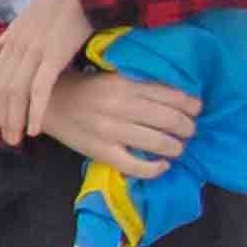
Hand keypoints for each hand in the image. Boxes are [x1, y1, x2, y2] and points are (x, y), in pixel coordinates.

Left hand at [0, 0, 98, 146]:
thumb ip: (11, 33)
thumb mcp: (29, 16)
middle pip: (2, 88)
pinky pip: (39, 90)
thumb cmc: (62, 0)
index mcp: (13, 39)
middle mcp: (17, 46)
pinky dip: (35, 111)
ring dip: (15, 119)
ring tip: (17, 139)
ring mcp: (33, 51)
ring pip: (16, 93)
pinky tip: (34, 129)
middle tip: (6, 139)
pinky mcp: (53, 55)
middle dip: (2, 116)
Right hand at [46, 66, 191, 182]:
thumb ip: (141, 84)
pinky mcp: (102, 152)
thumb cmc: (85, 89)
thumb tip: (178, 94)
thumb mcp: (114, 77)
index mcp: (126, 84)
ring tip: (177, 147)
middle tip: (189, 131)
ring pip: (159, 143)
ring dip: (177, 147)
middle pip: (170, 120)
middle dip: (188, 128)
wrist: (49, 104)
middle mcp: (121, 107)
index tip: (196, 109)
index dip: (191, 105)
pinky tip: (163, 166)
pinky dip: (155, 169)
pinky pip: (136, 166)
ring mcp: (112, 131)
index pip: (171, 96)